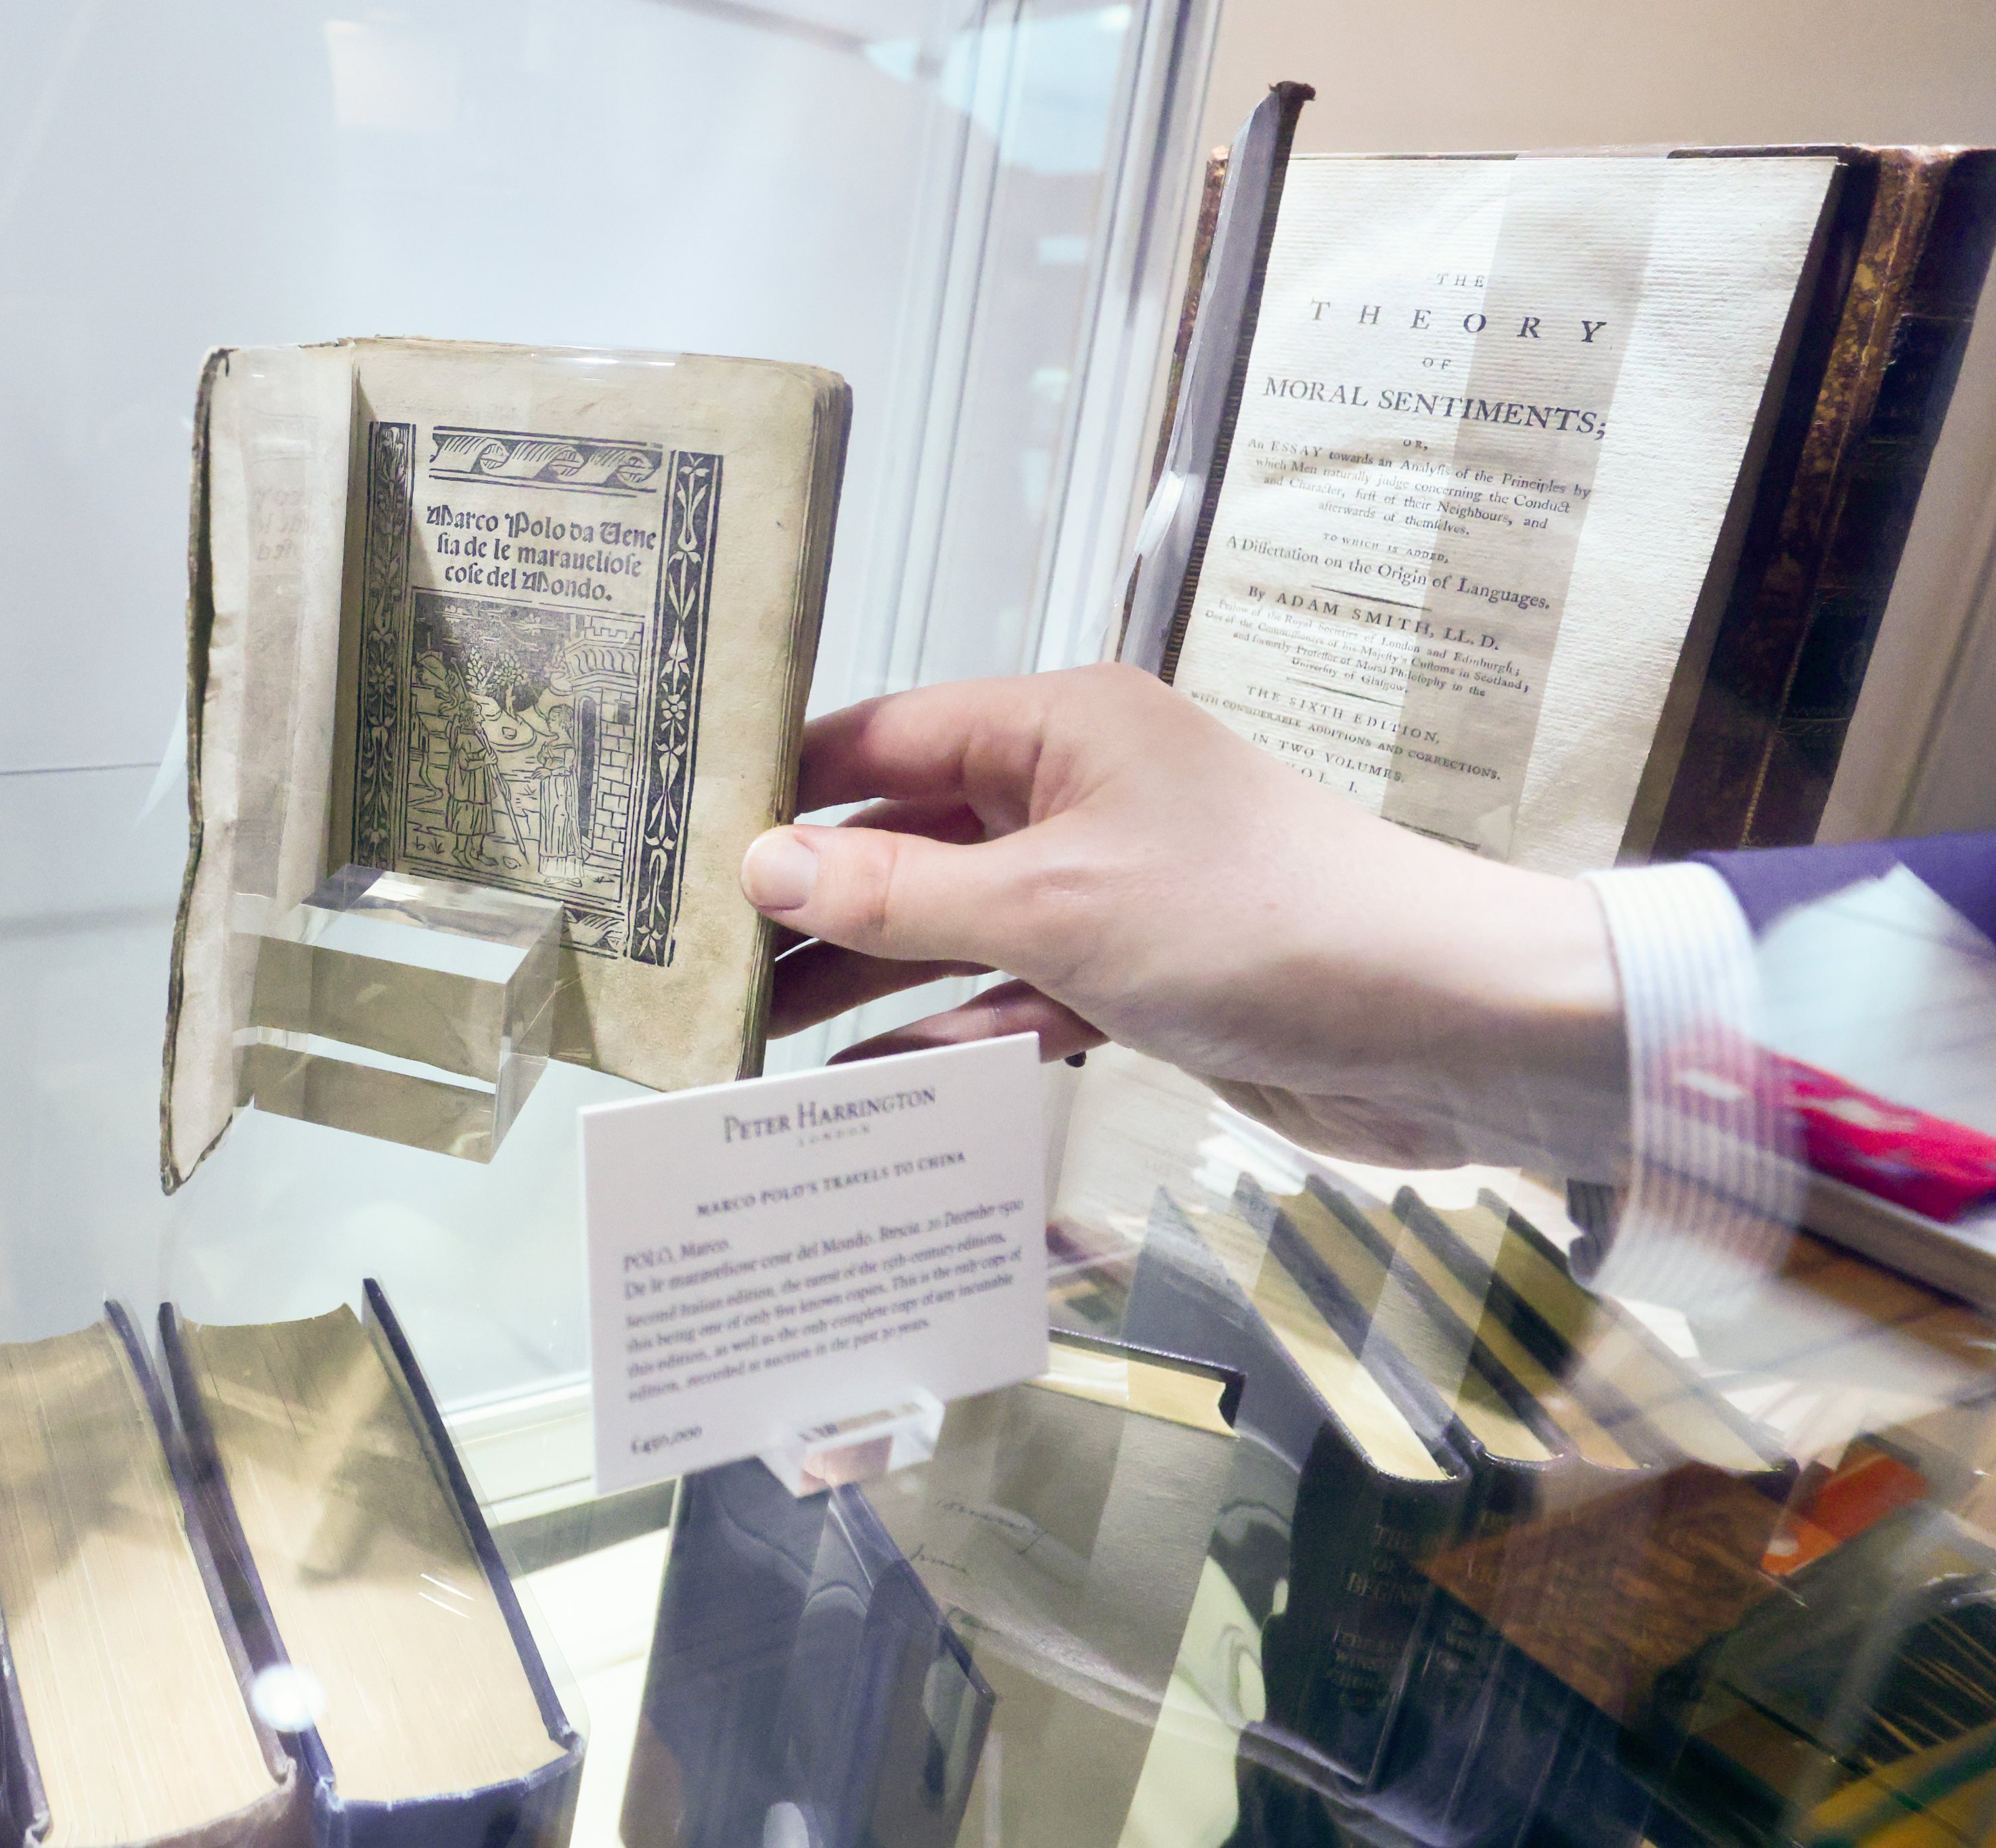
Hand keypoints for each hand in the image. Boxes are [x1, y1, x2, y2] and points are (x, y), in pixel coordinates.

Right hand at [742, 666, 1626, 1174]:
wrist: (1444, 1029)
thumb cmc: (1252, 926)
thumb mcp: (1053, 904)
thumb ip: (901, 891)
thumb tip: (759, 867)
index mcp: (1060, 727)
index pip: (882, 735)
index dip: (779, 784)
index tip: (673, 837)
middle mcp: (1075, 792)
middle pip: (905, 834)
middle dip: (808, 897)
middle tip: (695, 960)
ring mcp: (1105, 887)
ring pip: (951, 925)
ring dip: (864, 978)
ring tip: (747, 1037)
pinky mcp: (1135, 976)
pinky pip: (1010, 997)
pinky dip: (946, 1035)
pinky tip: (861, 1087)